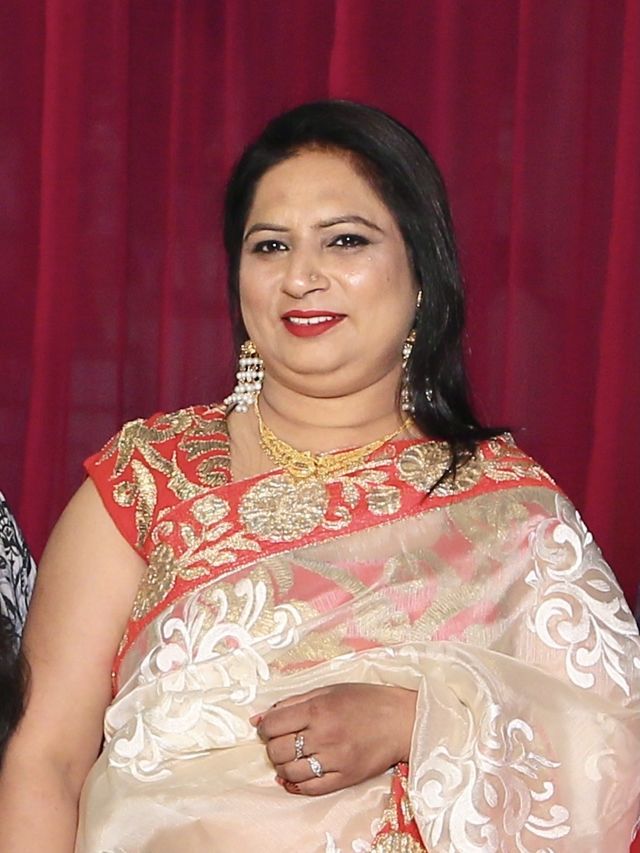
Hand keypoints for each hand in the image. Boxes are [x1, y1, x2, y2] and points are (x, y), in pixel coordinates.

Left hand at [250, 682, 416, 795]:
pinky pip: (309, 788)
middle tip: (281, 740)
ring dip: (283, 765)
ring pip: (289, 771)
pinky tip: (296, 775)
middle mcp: (324, 735)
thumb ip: (292, 703)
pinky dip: (296, 784)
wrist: (401, 720)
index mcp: (318, 708)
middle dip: (272, 746)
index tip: (268, 726)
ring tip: (291, 755)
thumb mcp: (329, 690)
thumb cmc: (366, 700)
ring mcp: (335, 759)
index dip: (265, 727)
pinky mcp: (345, 778)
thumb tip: (258, 718)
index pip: (273, 724)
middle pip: (278, 750)